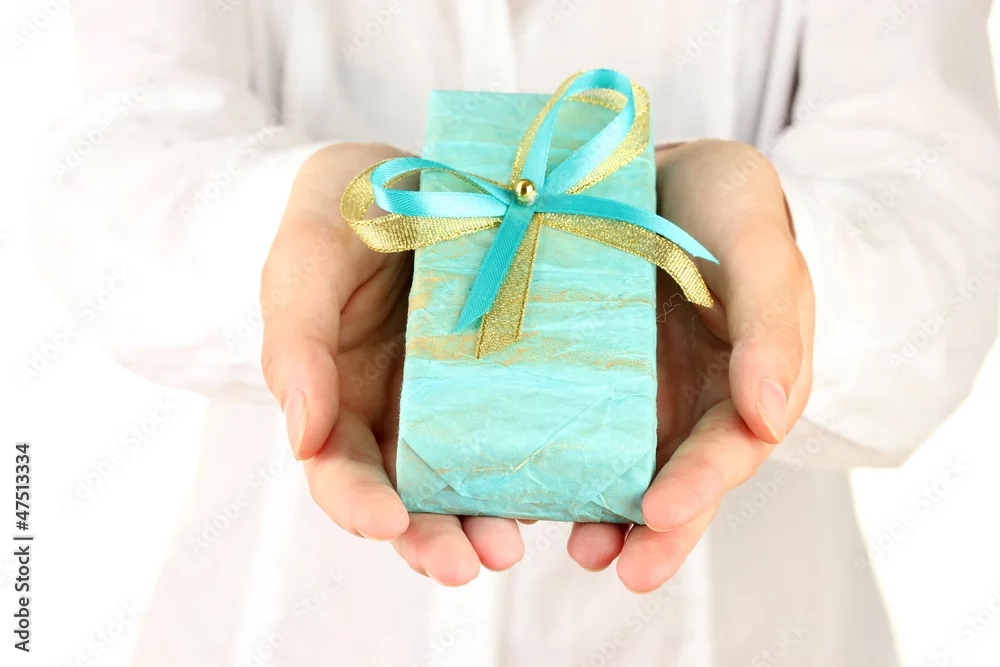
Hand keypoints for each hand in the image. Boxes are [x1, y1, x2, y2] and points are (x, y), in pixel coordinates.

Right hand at [260, 143, 524, 584]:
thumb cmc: (340, 216)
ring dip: (490, 519)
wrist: (409, 174)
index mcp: (338, 401)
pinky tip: (566, 483)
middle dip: (437, 538)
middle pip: (410, 499)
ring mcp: (456, 404)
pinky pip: (522, 431)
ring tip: (517, 544)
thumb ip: (296, 341)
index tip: (387, 524)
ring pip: (470, 481)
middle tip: (473, 563)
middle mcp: (398, 417)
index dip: (358, 506)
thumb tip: (300, 435)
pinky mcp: (509, 380)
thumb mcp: (305, 260)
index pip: (339, 472)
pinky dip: (538, 466)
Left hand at [566, 139, 814, 591]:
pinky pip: (564, 430)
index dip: (701, 486)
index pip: (728, 449)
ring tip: (573, 548)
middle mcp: (686, 406)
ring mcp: (630, 398)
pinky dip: (546, 464)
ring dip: (598, 516)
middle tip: (620, 565)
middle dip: (653, 533)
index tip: (662, 512)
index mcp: (741, 385)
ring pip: (617, 472)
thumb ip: (771, 323)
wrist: (662, 175)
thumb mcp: (759, 246)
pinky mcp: (577, 381)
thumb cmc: (727, 209)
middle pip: (674, 484)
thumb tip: (770, 418)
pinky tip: (513, 487)